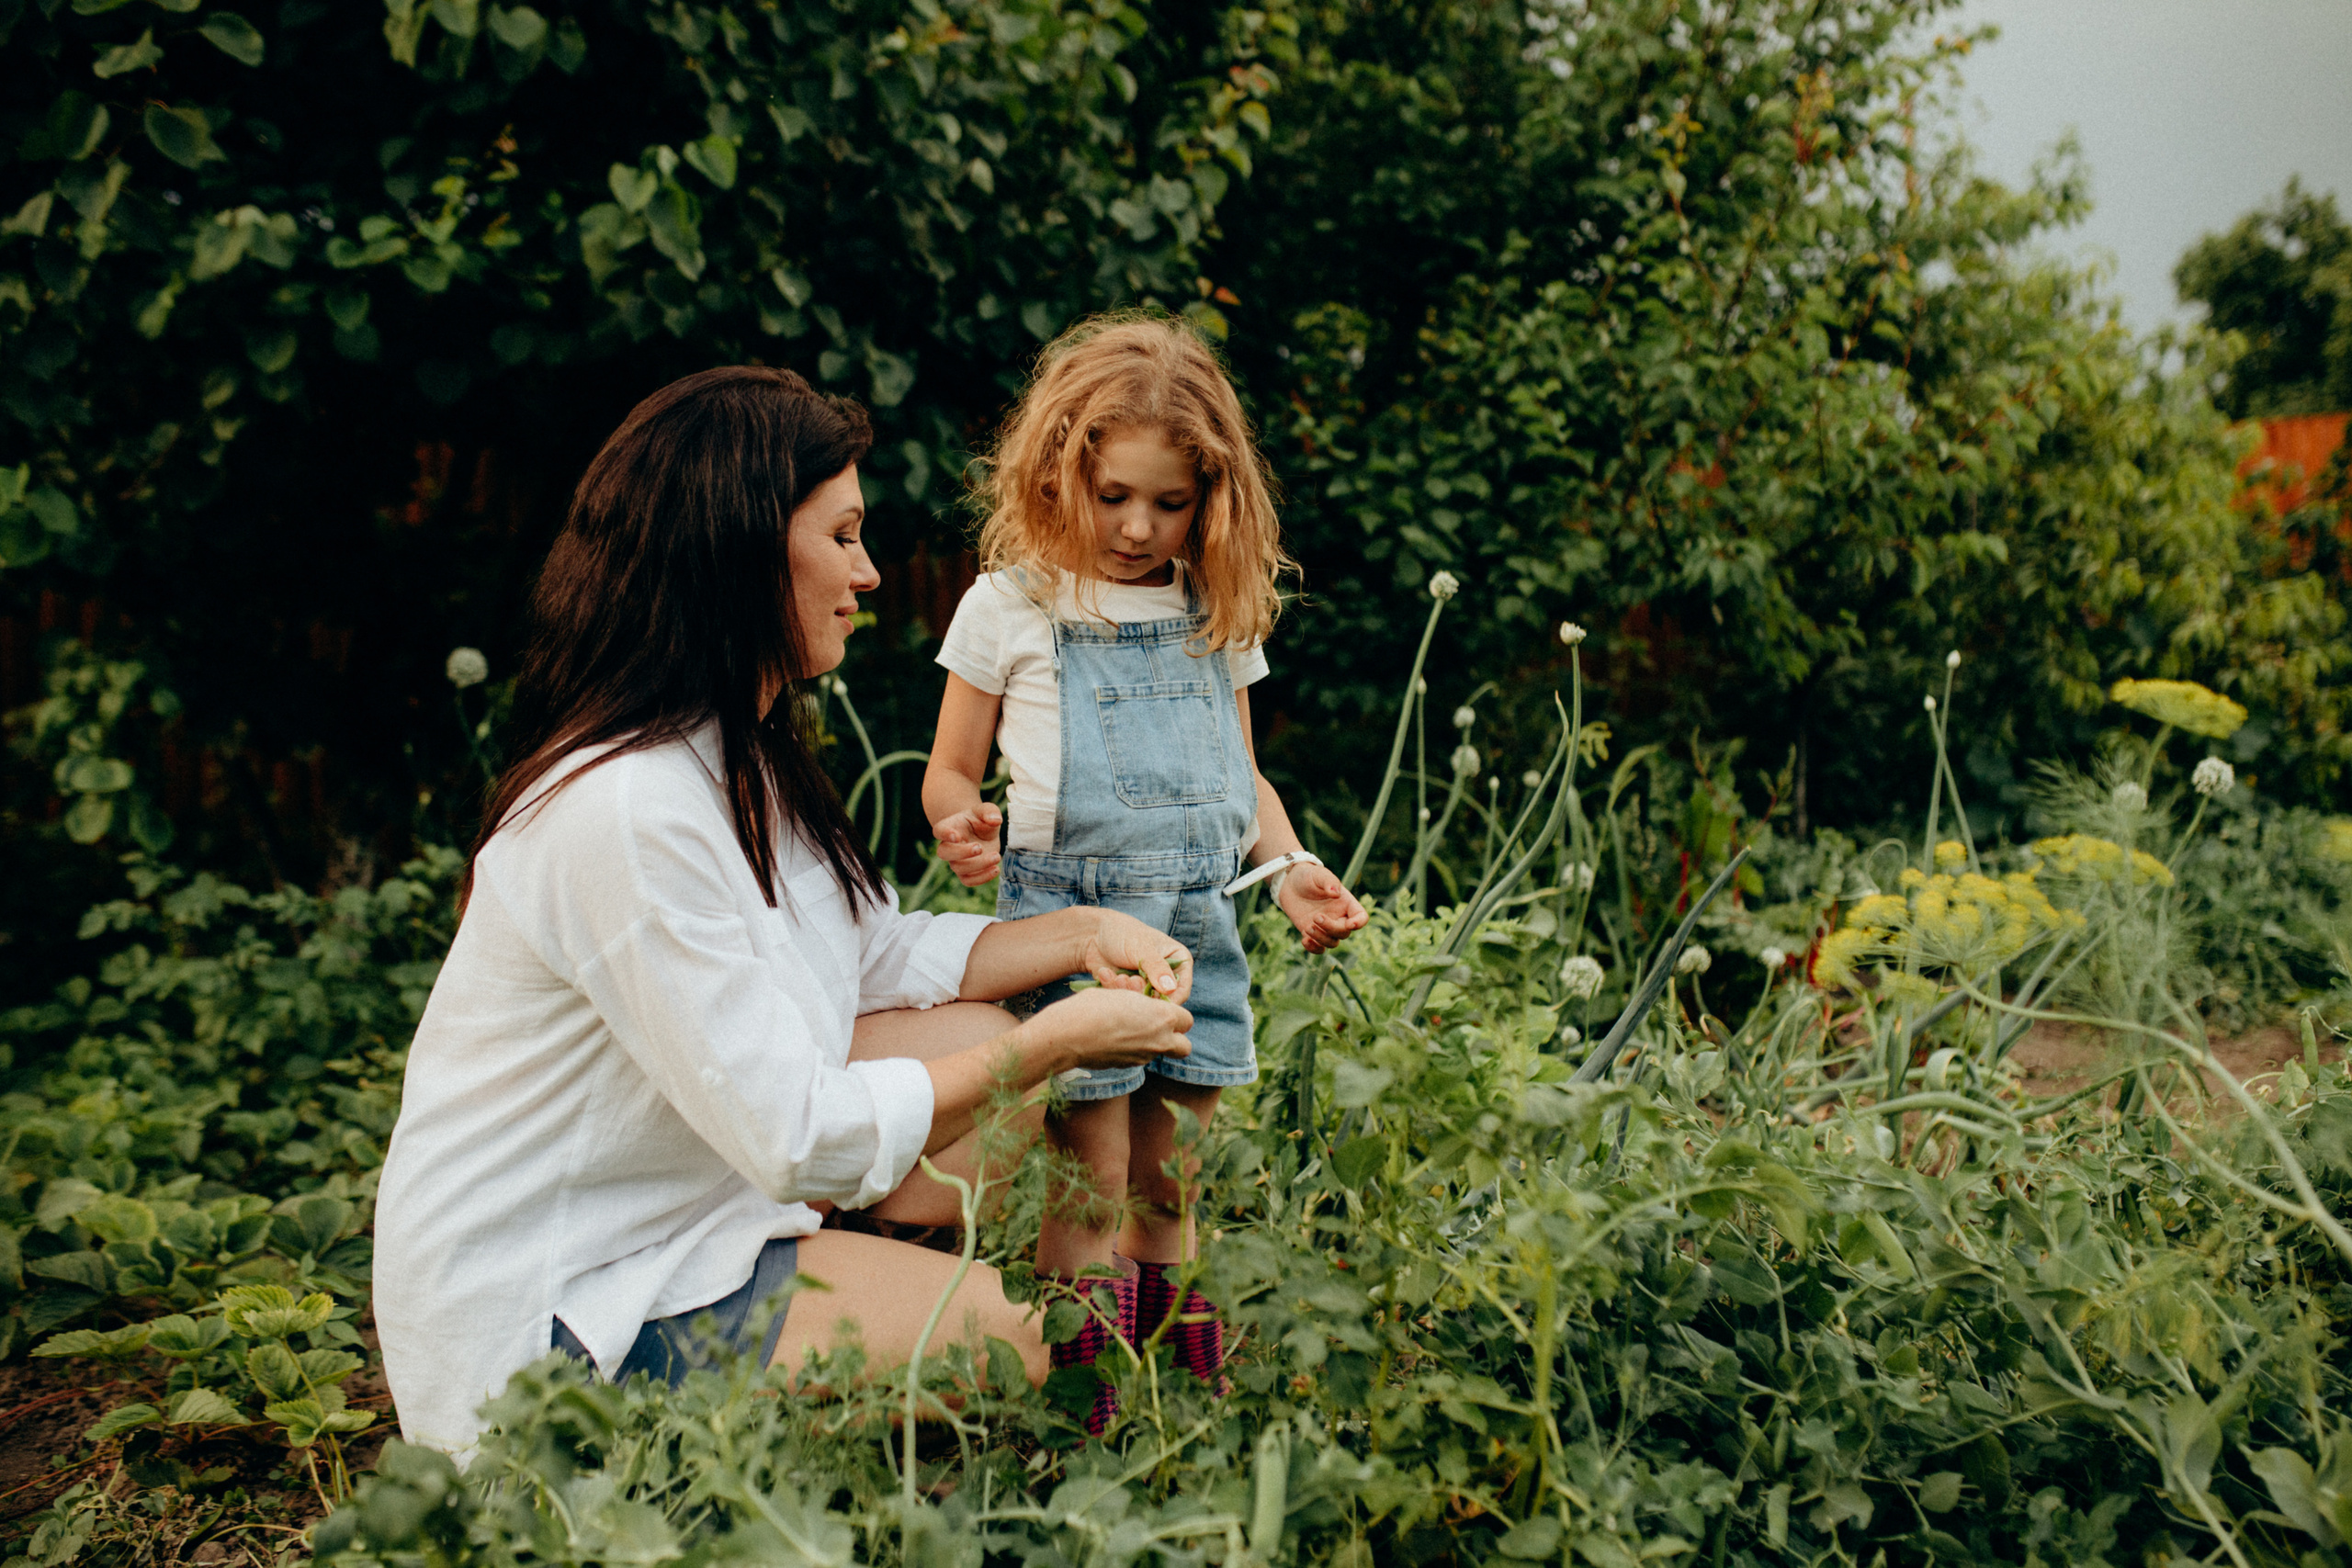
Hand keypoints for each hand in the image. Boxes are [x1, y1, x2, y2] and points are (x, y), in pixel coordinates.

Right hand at [933, 804, 1002, 886]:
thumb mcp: (987, 810)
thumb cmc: (981, 819)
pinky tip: (996, 869)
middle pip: (944, 853)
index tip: (956, 835)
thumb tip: (995, 820)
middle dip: (961, 852)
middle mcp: (949, 845)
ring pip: (958, 868)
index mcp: (949, 826)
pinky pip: (968, 881)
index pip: (939, 830)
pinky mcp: (967, 872)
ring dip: (978, 865)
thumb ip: (990, 812)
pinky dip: (982, 878)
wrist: (983, 832)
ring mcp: (956, 860)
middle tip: (980, 847)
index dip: (945, 834)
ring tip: (996, 856)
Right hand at [1024, 986, 1192, 1072]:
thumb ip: (1142, 1003)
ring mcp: (1144, 1057)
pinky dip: (1133, 1049)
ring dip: (1152, 1042)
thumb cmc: (1093, 1006)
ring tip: (1128, 1027)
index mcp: (1162, 1017)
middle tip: (1158, 1026)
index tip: (1160, 1006)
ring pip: (1161, 1052)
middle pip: (1184, 1047)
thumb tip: (1147, 1009)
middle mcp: (1159, 1040)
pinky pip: (1140, 1057)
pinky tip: (1114, 1038)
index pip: (1187, 1019)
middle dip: (1176, 1037)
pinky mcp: (1128, 1067)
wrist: (1068, 1036)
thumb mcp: (1122, 994)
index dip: (1174, 1013)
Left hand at [1077, 910, 1194, 1005]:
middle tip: (1127, 979)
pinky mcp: (1130, 992)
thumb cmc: (1123, 933)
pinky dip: (1115, 990)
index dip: (1168, 1000)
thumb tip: (1170, 989)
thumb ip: (1157, 968)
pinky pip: (1125, 1002)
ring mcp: (1148, 985)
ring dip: (1127, 991)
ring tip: (1118, 976)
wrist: (1094, 934)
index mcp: (1179, 961)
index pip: (1181, 990)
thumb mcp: (1142, 948)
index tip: (1149, 998)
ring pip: (1142, 1004)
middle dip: (1142, 993)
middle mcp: (1166, 976)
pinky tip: (1106, 974)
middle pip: (1161, 1001)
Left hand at [1277, 863, 1367, 953]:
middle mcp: (1339, 917)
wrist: (1290, 884)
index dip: (1359, 923)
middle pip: (1344, 932)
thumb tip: (1336, 893)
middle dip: (1331, 928)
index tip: (1350, 924)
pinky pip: (1318, 948)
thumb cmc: (1308, 876)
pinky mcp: (1312, 933)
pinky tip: (1304, 940)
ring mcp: (1326, 927)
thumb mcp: (1319, 874)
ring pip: (1332, 942)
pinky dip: (1313, 949)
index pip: (1361, 917)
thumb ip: (1329, 882)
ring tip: (1307, 927)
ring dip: (1321, 939)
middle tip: (1316, 917)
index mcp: (1346, 903)